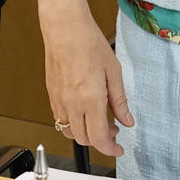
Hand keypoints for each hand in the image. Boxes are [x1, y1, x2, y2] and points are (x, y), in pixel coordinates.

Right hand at [40, 4, 133, 156]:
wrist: (65, 29)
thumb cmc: (89, 44)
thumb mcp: (114, 72)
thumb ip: (120, 101)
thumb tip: (127, 120)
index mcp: (90, 100)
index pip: (98, 138)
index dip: (110, 149)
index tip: (118, 149)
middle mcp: (72, 104)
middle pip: (84, 140)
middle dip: (101, 141)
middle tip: (114, 130)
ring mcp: (59, 101)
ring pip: (70, 133)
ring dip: (86, 134)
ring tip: (100, 120)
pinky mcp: (52, 96)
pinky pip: (60, 120)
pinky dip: (74, 124)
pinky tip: (85, 111)